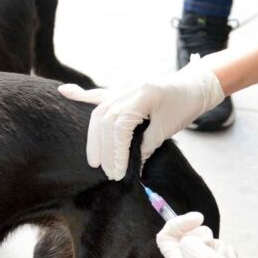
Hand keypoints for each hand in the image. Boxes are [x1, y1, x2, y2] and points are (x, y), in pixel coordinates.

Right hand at [58, 56, 223, 180]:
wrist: (195, 85)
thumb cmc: (185, 105)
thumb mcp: (168, 127)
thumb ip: (147, 144)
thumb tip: (132, 166)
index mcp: (143, 95)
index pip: (120, 126)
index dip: (117, 151)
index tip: (119, 172)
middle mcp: (128, 88)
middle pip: (105, 120)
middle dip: (103, 149)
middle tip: (108, 172)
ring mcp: (123, 86)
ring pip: (99, 112)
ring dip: (94, 137)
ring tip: (93, 159)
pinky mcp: (121, 88)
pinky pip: (98, 93)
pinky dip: (80, 94)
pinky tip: (63, 91)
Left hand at [157, 212, 257, 257]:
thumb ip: (190, 241)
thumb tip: (197, 236)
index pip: (166, 237)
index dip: (178, 223)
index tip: (197, 219)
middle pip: (191, 236)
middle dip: (206, 238)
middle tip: (212, 253)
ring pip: (210, 241)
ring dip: (220, 248)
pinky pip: (223, 250)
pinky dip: (229, 255)